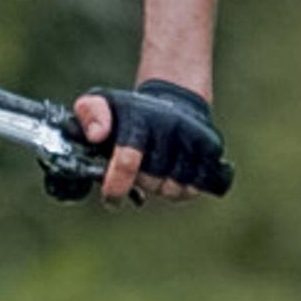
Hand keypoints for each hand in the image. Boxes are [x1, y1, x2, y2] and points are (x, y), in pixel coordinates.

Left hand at [75, 78, 230, 203]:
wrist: (175, 100)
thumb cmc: (131, 111)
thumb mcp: (101, 103)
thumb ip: (89, 115)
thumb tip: (96, 135)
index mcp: (139, 119)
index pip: (127, 161)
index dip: (116, 187)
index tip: (112, 200)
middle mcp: (169, 126)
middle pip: (151, 180)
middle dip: (139, 183)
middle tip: (136, 172)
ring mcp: (193, 138)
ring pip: (174, 188)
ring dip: (161, 187)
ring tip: (156, 170)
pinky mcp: (211, 150)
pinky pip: (194, 188)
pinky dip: (182, 188)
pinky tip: (174, 175)